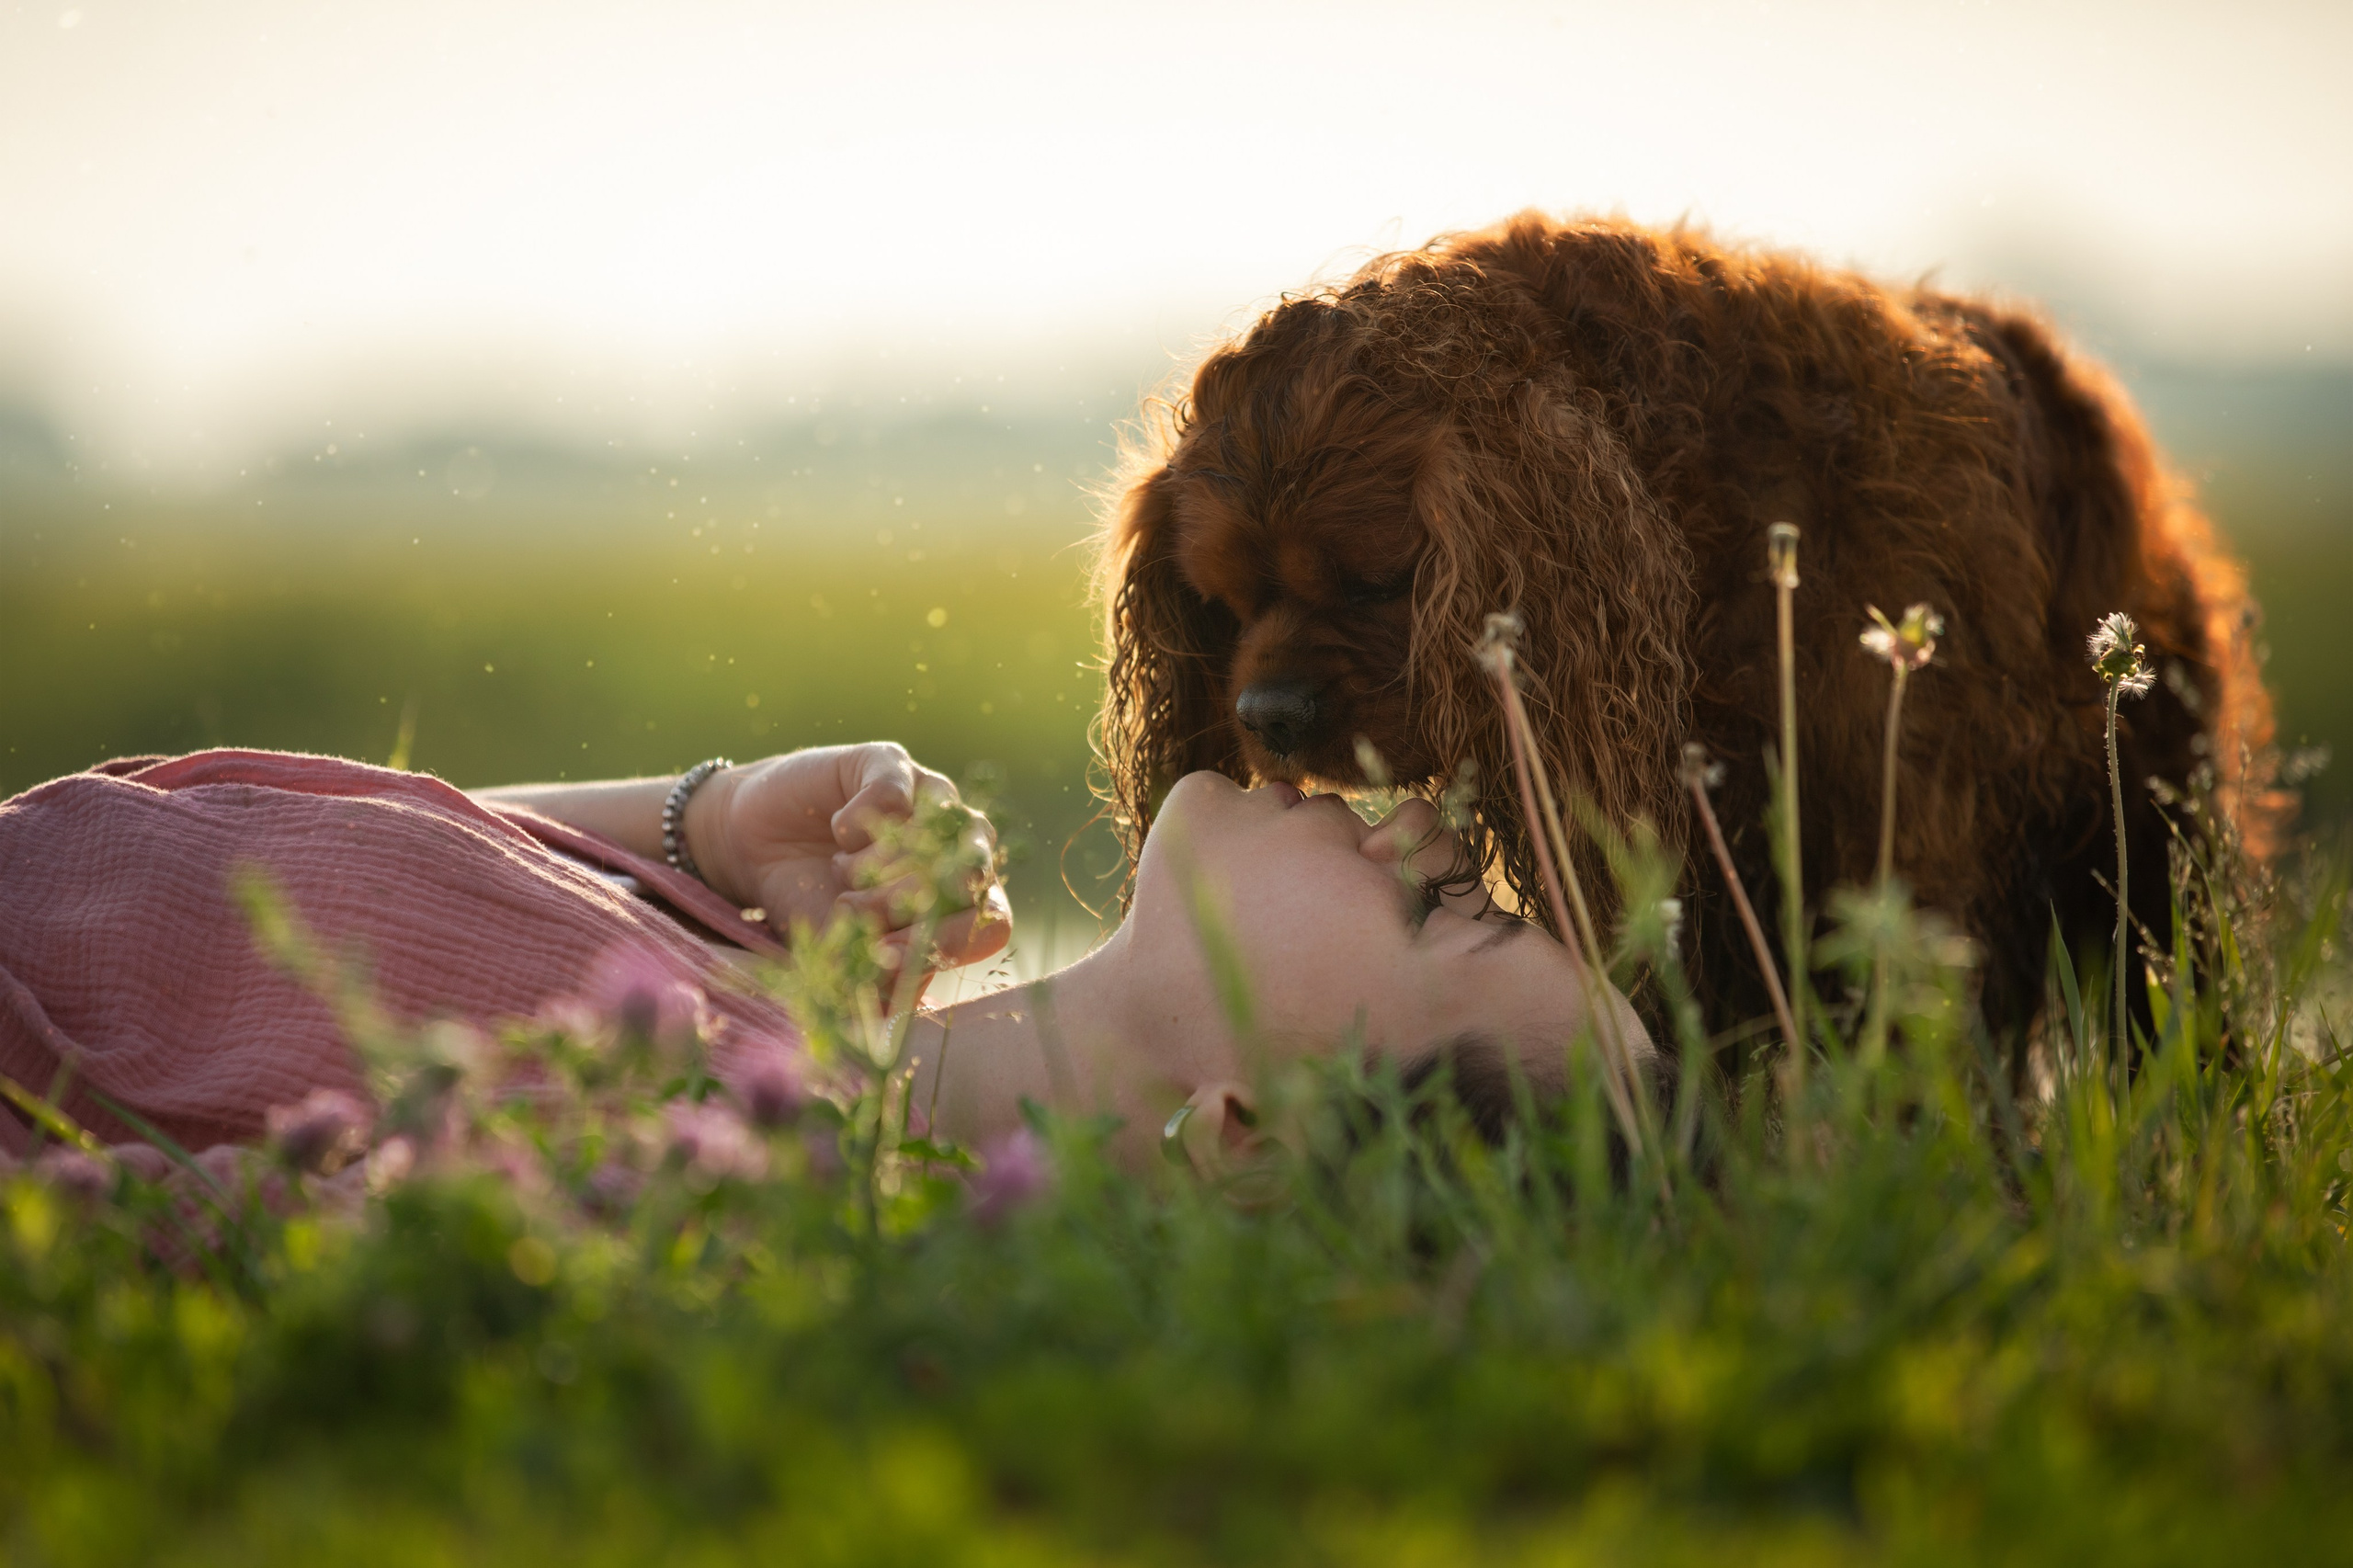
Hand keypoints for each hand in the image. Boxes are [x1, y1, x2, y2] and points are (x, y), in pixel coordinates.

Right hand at [684, 743, 1009, 968]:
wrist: (754, 846)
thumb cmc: (811, 901)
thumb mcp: (844, 951)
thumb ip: (878, 982)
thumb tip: (901, 1009)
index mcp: (963, 897)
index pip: (991, 924)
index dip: (943, 944)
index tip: (885, 956)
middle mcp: (960, 844)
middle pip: (965, 884)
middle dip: (898, 908)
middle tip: (849, 908)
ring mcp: (932, 798)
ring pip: (933, 840)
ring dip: (875, 869)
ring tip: (841, 872)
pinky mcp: (892, 762)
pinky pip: (892, 796)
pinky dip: (857, 824)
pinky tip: (838, 831)